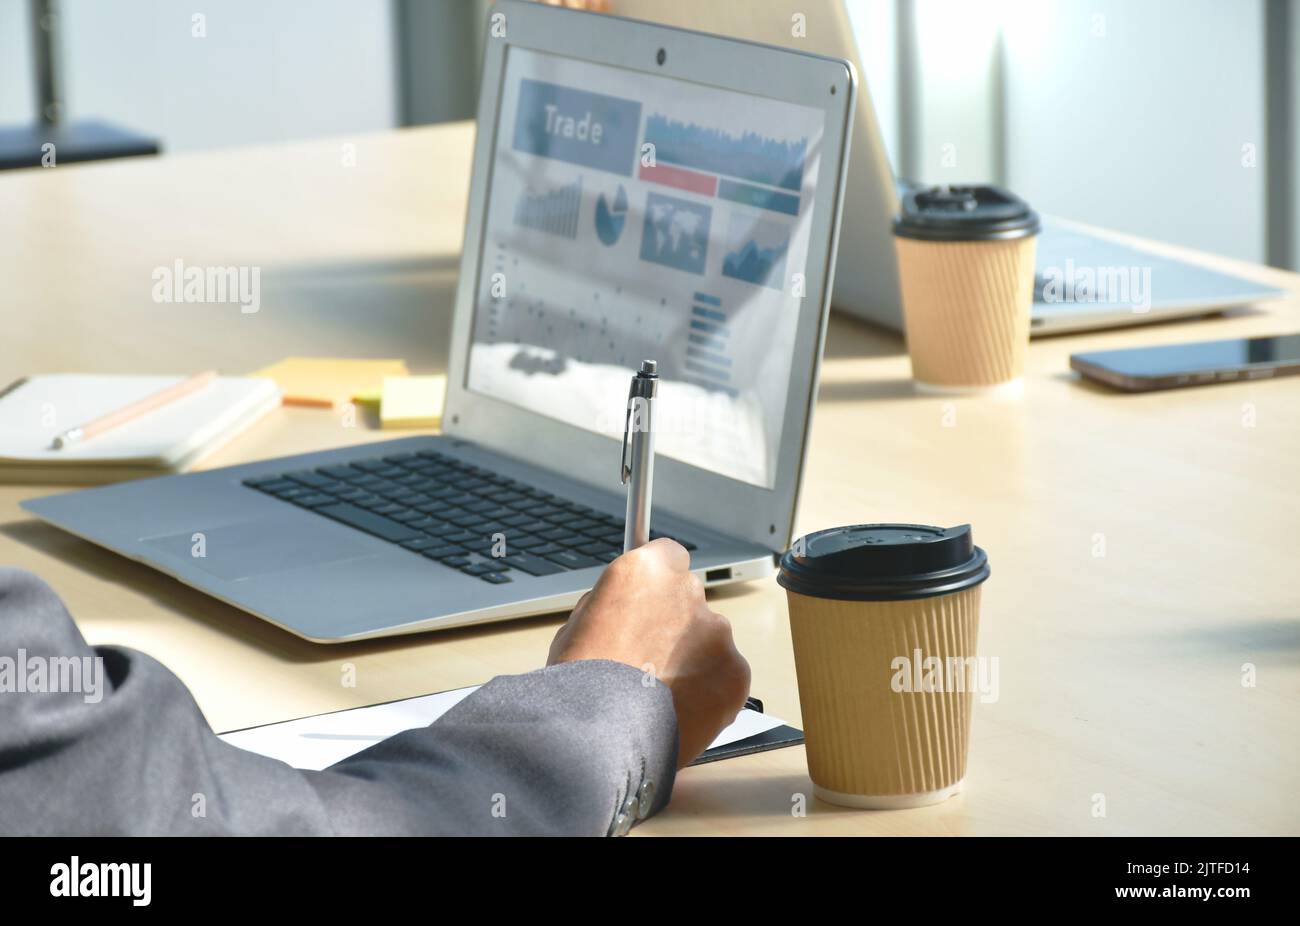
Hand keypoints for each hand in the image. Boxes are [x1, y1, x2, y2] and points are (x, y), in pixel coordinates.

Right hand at [548, 538, 750, 767]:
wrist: (601, 735)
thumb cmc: (581, 682)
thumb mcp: (580, 624)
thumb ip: (615, 605)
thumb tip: (626, 609)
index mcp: (646, 569)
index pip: (668, 556)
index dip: (657, 585)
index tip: (651, 601)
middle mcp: (688, 591)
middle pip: (690, 599)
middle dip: (675, 624)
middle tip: (649, 659)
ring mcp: (718, 631)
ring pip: (710, 640)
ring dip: (692, 660)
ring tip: (659, 694)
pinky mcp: (737, 671)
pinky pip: (726, 676)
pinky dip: (709, 692)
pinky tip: (680, 710)